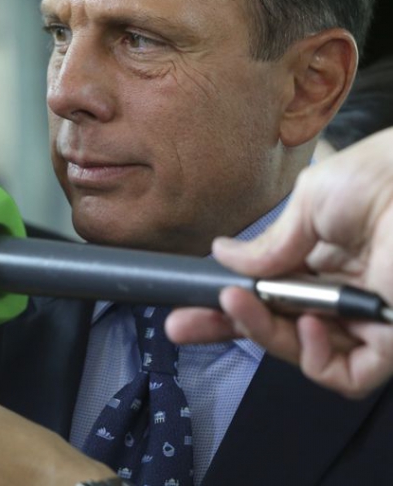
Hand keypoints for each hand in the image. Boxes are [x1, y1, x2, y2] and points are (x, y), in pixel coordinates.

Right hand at [167, 128, 392, 398]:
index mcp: (327, 255)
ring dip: (265, 334)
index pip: (269, 289)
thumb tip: (223, 256)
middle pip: (279, 326)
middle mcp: (345, 291)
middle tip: (182, 325)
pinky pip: (345, 374)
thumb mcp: (312, 202)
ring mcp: (369, 320)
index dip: (229, 300)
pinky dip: (317, 358)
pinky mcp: (391, 344)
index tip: (189, 303)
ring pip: (305, 352)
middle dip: (228, 328)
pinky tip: (311, 324)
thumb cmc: (384, 179)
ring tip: (243, 304)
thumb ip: (269, 243)